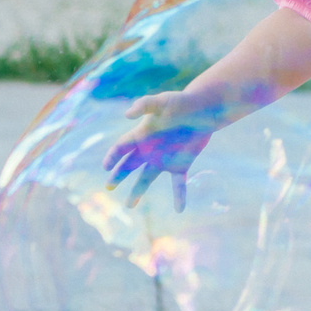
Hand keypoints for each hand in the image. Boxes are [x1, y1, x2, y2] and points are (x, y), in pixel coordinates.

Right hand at [105, 87, 226, 205]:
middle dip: (119, 175)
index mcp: (142, 135)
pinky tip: (179, 210)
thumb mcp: (162, 101)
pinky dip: (179, 196)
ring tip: (129, 206)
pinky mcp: (181, 165)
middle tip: (109, 186)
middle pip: (130, 165)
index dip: (112, 156)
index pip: (121, 147)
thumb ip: (144, 104)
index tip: (106, 166)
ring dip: (138, 191)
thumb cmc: (182, 102)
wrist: (204, 109)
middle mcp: (150, 149)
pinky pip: (178, 185)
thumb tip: (127, 115)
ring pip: (147, 178)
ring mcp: (164, 159)